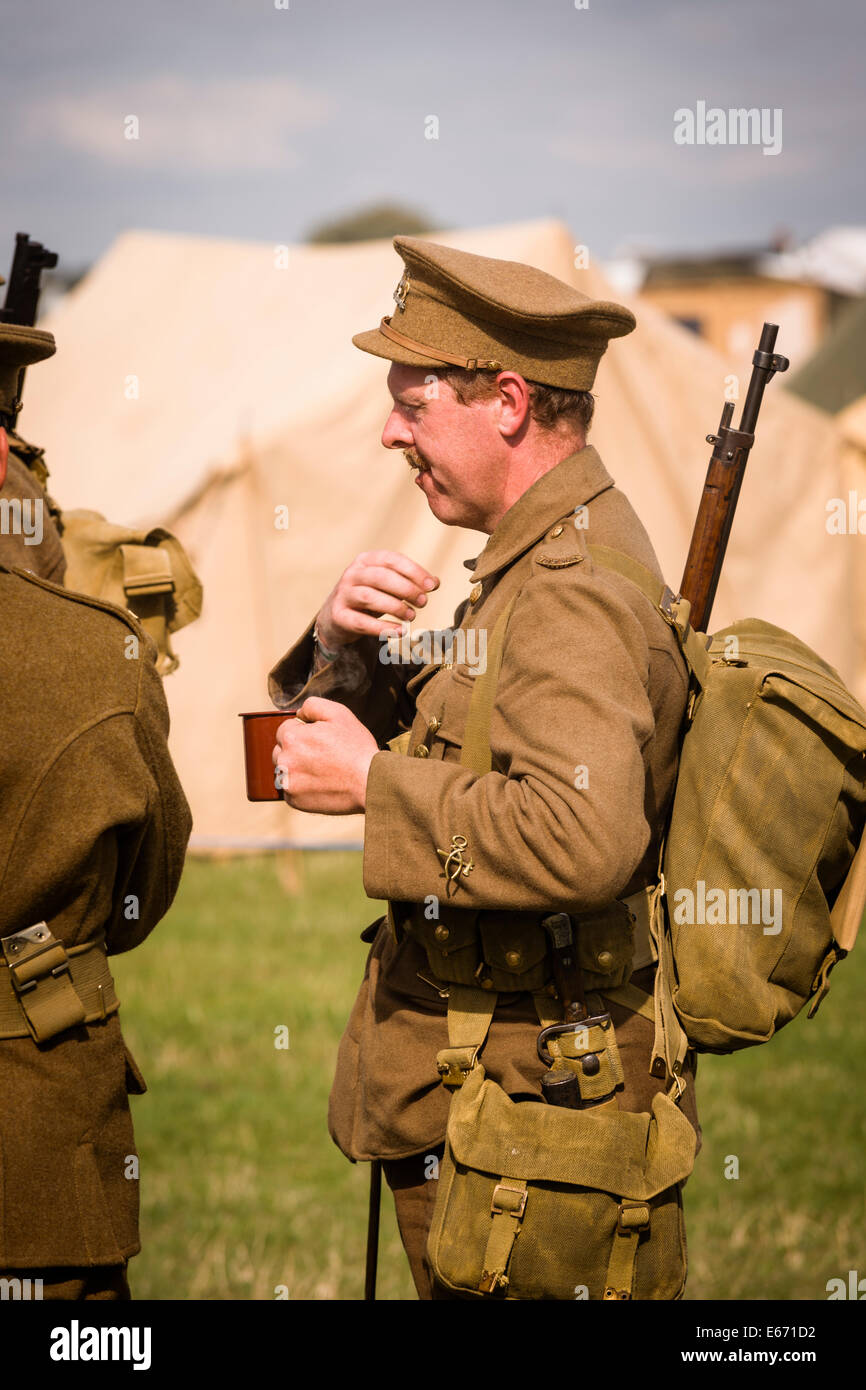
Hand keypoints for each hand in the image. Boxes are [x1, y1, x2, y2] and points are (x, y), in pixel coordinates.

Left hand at [272, 698, 378, 813]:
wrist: (369, 783)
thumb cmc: (356, 748)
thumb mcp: (338, 714)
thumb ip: (312, 705)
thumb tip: (298, 714)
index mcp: (292, 738)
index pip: (285, 729)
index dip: (304, 732)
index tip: (321, 740)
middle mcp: (284, 760)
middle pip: (281, 750)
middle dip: (297, 750)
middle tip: (322, 755)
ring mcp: (288, 782)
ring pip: (283, 770)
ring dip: (296, 768)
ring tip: (321, 770)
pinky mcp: (294, 800)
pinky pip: (290, 789)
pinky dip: (301, 787)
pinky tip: (320, 784)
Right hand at [314, 550, 438, 649]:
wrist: (337, 617)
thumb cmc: (370, 597)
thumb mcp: (389, 586)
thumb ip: (410, 582)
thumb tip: (434, 583)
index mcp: (366, 560)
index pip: (391, 560)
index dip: (413, 571)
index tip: (431, 586)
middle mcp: (352, 574)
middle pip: (381, 577)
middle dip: (406, 589)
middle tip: (423, 602)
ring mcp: (343, 594)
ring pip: (369, 597)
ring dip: (395, 606)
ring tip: (412, 615)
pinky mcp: (339, 616)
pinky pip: (362, 622)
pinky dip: (383, 627)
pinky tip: (400, 631)